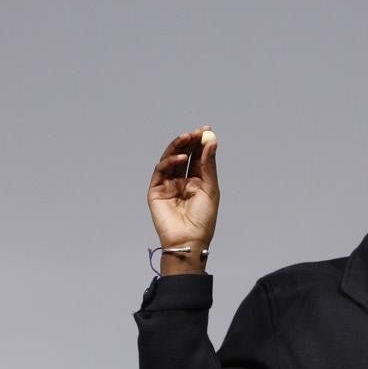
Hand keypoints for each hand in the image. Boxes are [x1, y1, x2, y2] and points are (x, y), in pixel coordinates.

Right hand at [148, 126, 218, 273]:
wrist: (189, 239)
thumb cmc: (203, 219)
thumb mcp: (210, 189)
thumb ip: (208, 165)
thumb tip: (211, 142)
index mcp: (196, 181)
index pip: (197, 158)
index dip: (200, 144)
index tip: (206, 130)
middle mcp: (181, 181)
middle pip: (184, 156)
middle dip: (189, 143)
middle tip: (196, 132)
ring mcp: (168, 185)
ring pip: (170, 160)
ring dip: (178, 147)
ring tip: (187, 137)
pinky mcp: (156, 190)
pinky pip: (161, 171)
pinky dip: (169, 162)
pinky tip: (180, 158)